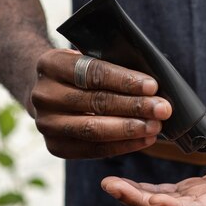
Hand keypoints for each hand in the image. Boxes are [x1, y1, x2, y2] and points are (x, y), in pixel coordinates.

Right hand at [31, 48, 171, 158]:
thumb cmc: (80, 71)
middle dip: (133, 106)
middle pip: (95, 102)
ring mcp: (45, 123)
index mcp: (50, 64)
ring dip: (130, 129)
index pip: (92, 72)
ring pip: (93, 129)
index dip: (124, 80)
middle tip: (162, 109)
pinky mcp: (54, 146)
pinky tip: (144, 140)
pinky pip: (92, 149)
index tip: (152, 86)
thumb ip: (112, 64)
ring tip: (155, 126)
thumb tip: (152, 84)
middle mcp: (43, 94)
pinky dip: (121, 145)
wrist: (49, 92)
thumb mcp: (88, 57)